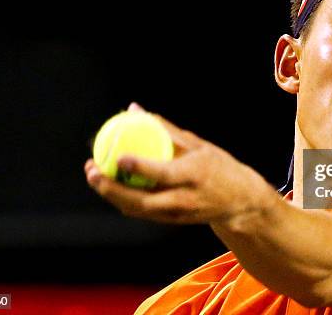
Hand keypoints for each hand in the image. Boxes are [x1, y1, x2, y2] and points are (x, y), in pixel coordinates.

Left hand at [84, 103, 275, 224]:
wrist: (238, 202)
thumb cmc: (218, 166)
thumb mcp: (198, 144)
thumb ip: (165, 129)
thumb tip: (134, 110)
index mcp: (194, 176)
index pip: (163, 174)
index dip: (139, 166)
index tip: (118, 155)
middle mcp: (185, 199)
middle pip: (141, 200)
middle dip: (112, 188)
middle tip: (92, 171)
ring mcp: (177, 214)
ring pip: (136, 209)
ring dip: (111, 195)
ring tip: (94, 176)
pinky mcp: (172, 221)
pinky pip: (141, 211)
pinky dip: (123, 199)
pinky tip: (110, 185)